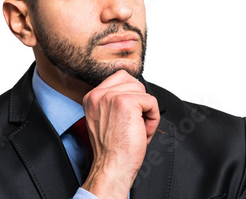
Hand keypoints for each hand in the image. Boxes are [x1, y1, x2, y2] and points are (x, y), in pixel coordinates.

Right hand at [81, 70, 159, 197]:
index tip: (128, 116)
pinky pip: (152, 101)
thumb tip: (134, 88)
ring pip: (143, 92)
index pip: (121, 77)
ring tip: (137, 128)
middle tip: (133, 124)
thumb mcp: (106, 119)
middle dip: (140, 104)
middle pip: (134, 83)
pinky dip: (153, 118)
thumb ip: (114, 101)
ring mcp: (111, 97)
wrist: (112, 168)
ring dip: (147, 112)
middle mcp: (99, 95)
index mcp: (92, 97)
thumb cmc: (113, 149)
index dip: (132, 96)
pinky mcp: (126, 102)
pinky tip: (143, 132)